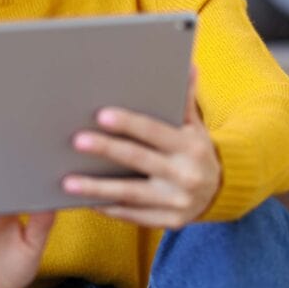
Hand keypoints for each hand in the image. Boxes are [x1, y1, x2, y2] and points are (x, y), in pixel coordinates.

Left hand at [62, 66, 220, 228]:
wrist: (221, 192)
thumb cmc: (195, 151)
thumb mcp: (195, 126)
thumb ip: (185, 100)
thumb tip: (187, 64)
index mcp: (190, 146)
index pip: (154, 131)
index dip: (128, 123)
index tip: (102, 115)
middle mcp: (185, 174)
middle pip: (138, 160)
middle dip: (106, 150)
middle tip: (76, 141)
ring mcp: (176, 201)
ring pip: (130, 194)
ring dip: (97, 188)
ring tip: (68, 182)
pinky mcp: (168, 222)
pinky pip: (132, 216)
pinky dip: (108, 208)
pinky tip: (84, 201)